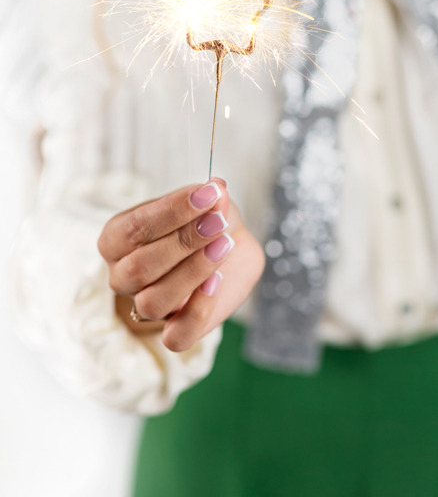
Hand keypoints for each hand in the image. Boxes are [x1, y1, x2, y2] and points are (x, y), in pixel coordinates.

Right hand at [97, 179, 264, 351]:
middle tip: (218, 221)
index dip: (173, 210)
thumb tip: (217, 190)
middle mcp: (123, 275)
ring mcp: (143, 306)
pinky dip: (197, 311)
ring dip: (191, 273)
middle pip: (140, 266)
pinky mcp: (173, 331)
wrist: (230, 251)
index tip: (208, 194)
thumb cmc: (206, 224)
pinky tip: (218, 281)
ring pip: (152, 303)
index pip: (134, 227)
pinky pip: (176, 337)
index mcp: (117, 239)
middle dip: (184, 241)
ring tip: (223, 247)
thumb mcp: (212, 205)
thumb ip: (213, 200)